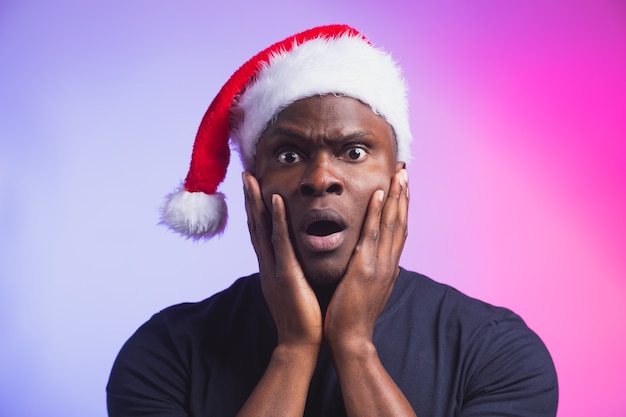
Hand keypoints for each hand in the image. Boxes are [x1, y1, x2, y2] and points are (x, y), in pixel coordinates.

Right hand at [243, 172, 322, 348]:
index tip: (254, 188)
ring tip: (251, 178)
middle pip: (255, 225)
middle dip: (249, 199)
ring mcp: (274, 268)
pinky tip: (275, 200)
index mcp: (272, 267)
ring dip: (256, 202)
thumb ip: (293, 269)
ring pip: (262, 229)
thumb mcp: (295, 287)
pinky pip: (280, 242)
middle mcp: (268, 264)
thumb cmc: (304, 317)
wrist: (301, 344)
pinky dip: (277, 220)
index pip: (261, 232)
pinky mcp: (286, 274)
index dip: (256, 209)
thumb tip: (298, 257)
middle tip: (246, 174)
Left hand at [324, 169, 408, 349]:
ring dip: (396, 198)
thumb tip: (377, 260)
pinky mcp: (365, 269)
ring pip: (391, 224)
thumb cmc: (353, 315)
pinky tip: (379, 195)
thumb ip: (373, 271)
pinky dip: (377, 214)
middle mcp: (388, 262)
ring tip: (399, 175)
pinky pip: (372, 236)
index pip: (398, 230)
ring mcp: (379, 265)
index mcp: (388, 266)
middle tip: (405, 171)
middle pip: (400, 222)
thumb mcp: (368, 289)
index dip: (402, 207)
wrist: (351, 339)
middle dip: (404, 195)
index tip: (402, 186)